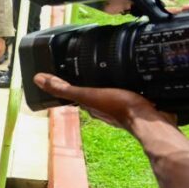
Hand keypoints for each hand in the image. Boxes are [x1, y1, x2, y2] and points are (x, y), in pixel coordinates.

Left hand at [32, 73, 175, 129]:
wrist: (151, 119)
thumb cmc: (121, 107)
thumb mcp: (88, 94)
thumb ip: (64, 88)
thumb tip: (37, 79)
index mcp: (90, 105)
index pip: (74, 93)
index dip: (68, 83)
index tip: (64, 71)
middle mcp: (103, 109)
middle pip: (92, 93)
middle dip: (89, 82)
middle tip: (86, 68)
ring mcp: (119, 108)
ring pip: (108, 93)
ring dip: (106, 84)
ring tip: (106, 71)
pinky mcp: (135, 104)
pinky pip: (125, 93)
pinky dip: (122, 86)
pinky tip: (127, 79)